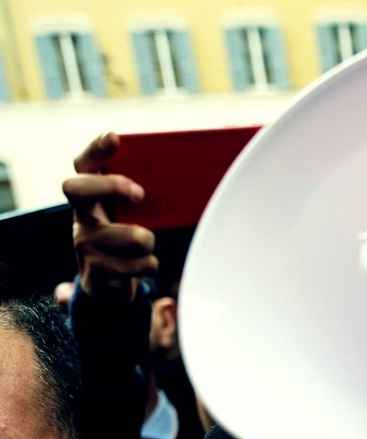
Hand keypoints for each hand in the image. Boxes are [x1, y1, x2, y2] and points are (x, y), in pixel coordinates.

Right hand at [62, 132, 156, 303]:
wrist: (113, 287)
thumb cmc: (132, 242)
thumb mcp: (140, 217)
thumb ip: (157, 199)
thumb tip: (204, 178)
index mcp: (94, 198)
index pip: (84, 165)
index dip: (95, 149)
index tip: (116, 138)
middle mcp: (82, 217)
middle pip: (76, 188)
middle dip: (110, 185)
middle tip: (140, 194)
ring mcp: (86, 245)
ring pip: (123, 235)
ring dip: (145, 239)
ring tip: (149, 242)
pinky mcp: (96, 273)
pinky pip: (131, 266)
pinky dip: (148, 265)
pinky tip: (146, 265)